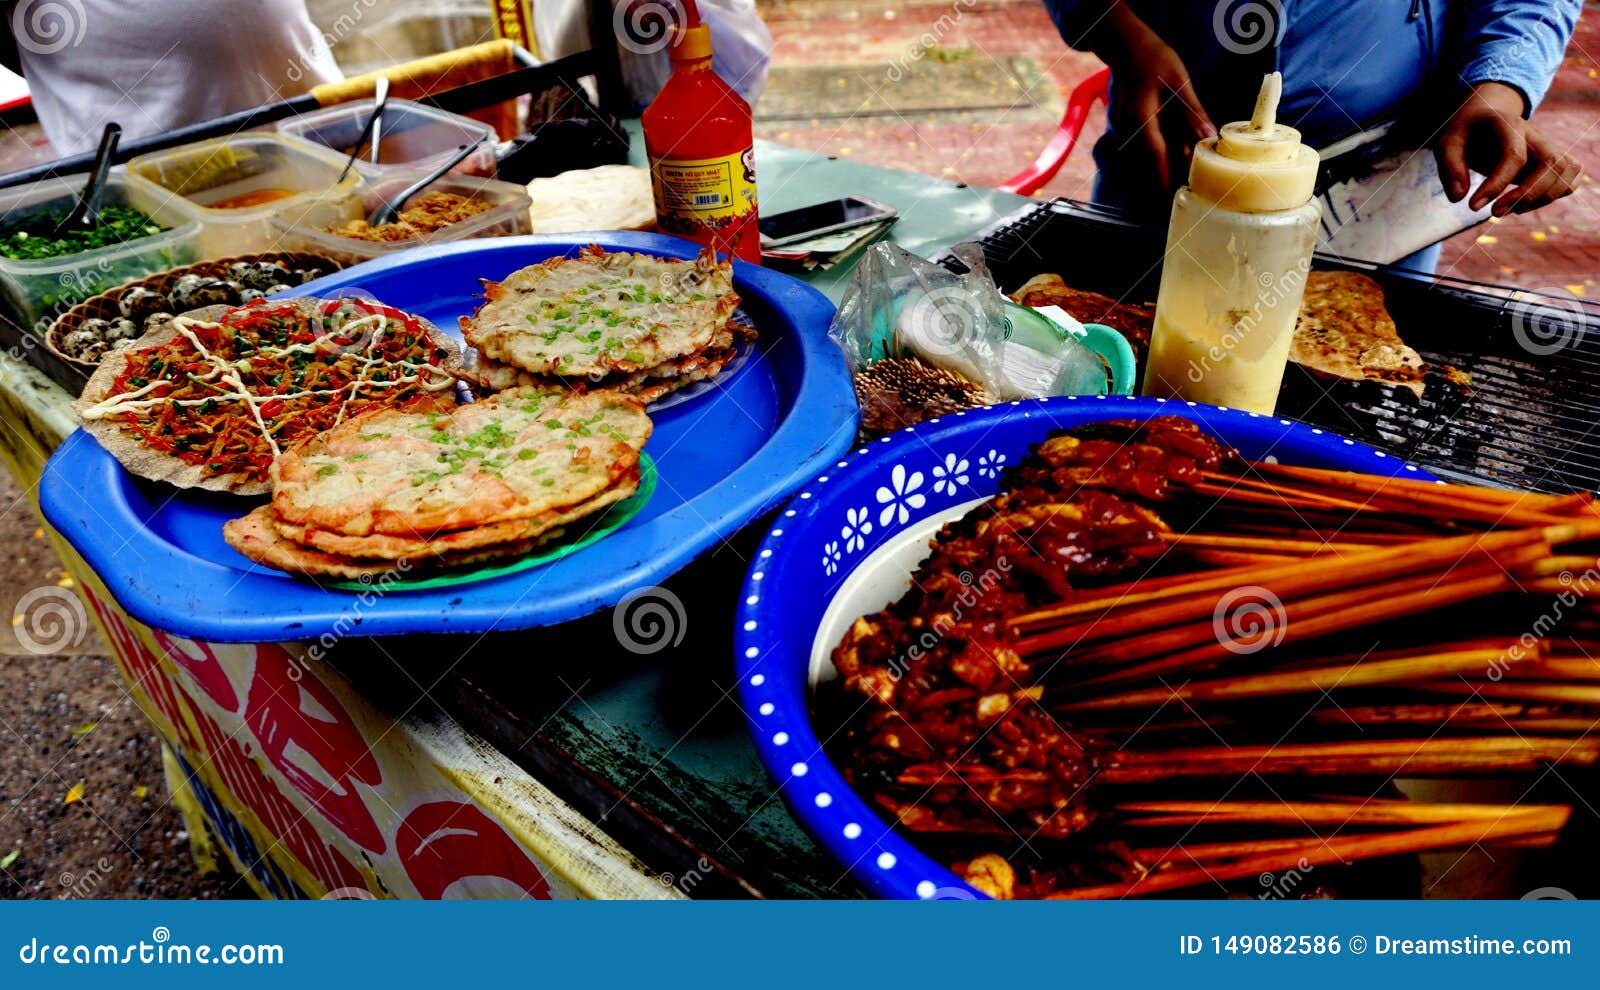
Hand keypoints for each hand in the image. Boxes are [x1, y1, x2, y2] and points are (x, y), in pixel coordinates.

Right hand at [1087, 7, 1214, 190]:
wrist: (1127, 47)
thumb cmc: (1155, 59)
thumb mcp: (1179, 82)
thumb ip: (1193, 111)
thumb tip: (1210, 135)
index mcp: (1141, 116)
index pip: (1154, 153)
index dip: (1164, 174)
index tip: (1171, 192)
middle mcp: (1126, 126)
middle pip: (1147, 158)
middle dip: (1165, 171)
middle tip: (1183, 184)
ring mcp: (1121, 127)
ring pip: (1142, 153)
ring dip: (1161, 161)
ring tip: (1182, 168)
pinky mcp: (1122, 125)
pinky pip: (1140, 143)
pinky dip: (1155, 149)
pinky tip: (1173, 149)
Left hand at [1435, 82, 1582, 216]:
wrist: (1485, 119)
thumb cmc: (1466, 133)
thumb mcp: (1447, 143)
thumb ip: (1450, 167)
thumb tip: (1458, 197)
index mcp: (1508, 125)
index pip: (1514, 155)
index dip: (1497, 184)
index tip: (1473, 206)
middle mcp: (1534, 135)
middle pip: (1551, 163)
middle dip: (1527, 194)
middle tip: (1494, 213)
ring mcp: (1548, 147)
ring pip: (1567, 172)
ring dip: (1542, 198)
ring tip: (1507, 210)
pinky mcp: (1554, 161)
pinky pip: (1570, 180)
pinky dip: (1553, 196)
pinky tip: (1522, 205)